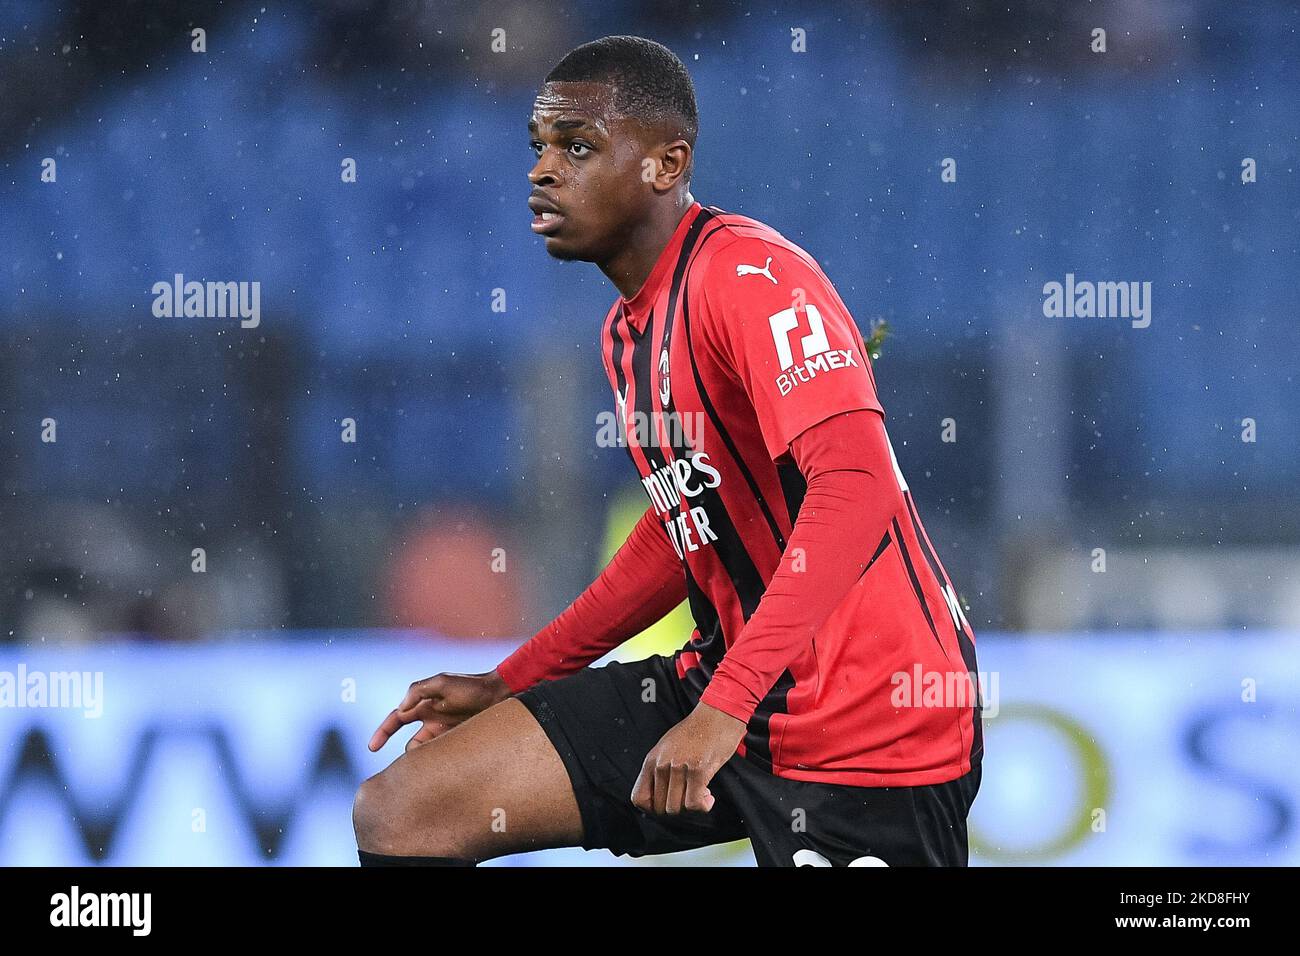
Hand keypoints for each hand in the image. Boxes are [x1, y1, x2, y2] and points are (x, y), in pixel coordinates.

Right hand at [369, 669, 512, 753]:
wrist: (502, 694)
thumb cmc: (472, 686)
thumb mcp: (442, 682)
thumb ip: (418, 691)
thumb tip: (400, 709)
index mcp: (424, 705)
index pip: (397, 719)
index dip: (382, 732)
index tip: (372, 747)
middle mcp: (432, 720)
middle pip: (410, 744)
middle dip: (408, 757)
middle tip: (410, 770)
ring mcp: (445, 732)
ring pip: (426, 753)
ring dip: (425, 761)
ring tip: (434, 765)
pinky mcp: (459, 741)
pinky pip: (443, 756)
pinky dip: (439, 763)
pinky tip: (445, 767)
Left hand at [631, 702, 745, 815]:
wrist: (718, 713)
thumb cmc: (696, 730)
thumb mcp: (668, 746)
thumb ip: (660, 767)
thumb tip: (658, 793)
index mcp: (651, 759)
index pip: (638, 798)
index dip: (652, 807)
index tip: (668, 801)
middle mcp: (662, 764)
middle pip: (660, 808)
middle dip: (676, 807)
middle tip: (689, 796)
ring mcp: (679, 768)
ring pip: (676, 808)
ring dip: (690, 806)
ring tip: (700, 792)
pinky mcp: (698, 771)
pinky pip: (694, 804)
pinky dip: (703, 806)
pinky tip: (709, 797)